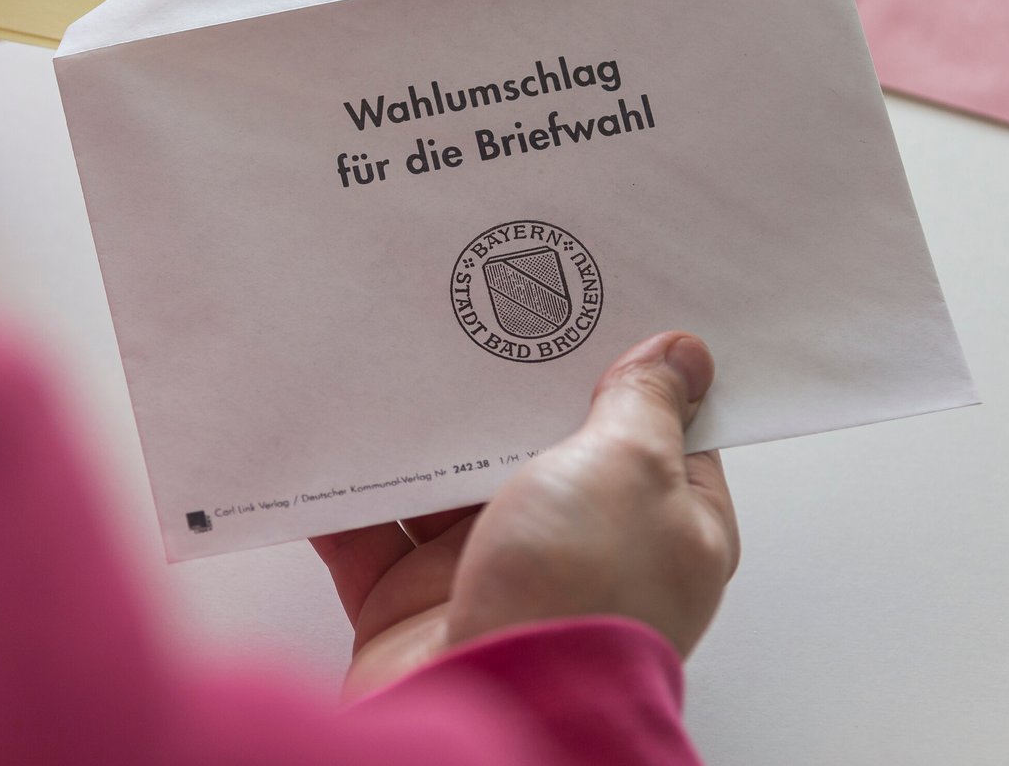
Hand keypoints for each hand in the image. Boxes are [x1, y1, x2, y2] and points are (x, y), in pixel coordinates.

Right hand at [312, 332, 740, 699]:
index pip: (658, 429)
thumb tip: (681, 356)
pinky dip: (344, 494)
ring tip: (393, 353)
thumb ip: (645, 407)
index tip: (597, 296)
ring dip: (421, 432)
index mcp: (660, 525)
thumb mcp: (631, 471)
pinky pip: (369, 535)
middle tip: (480, 306)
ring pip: (448, 484)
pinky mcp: (412, 606)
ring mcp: (493, 579)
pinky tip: (327, 436)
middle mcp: (580, 552)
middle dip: (508, 385)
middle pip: (540, 446)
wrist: (484, 710)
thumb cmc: (577, 602)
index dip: (630, 364)